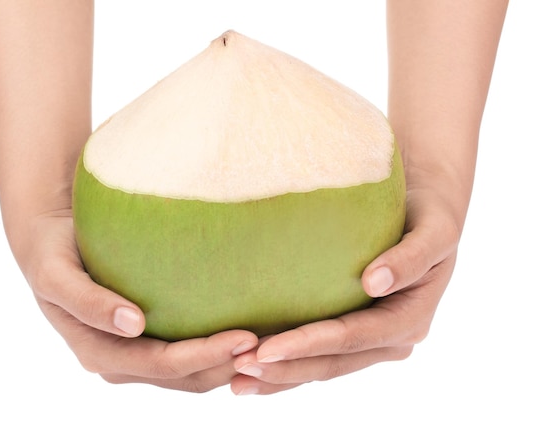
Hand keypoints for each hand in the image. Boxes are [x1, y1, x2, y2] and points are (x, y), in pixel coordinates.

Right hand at [23, 209, 257, 391]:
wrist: (50, 242)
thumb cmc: (51, 254)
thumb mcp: (56, 275)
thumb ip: (88, 302)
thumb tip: (133, 324)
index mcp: (99, 353)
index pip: (164, 365)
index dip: (205, 356)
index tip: (246, 337)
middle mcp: (122, 362)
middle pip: (186, 377)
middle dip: (227, 365)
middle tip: (270, 342)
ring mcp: (136, 354)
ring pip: (193, 374)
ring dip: (229, 364)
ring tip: (268, 342)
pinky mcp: (149, 338)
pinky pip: (189, 352)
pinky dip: (218, 349)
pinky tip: (246, 331)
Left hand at [230, 183, 459, 394]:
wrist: (428, 213)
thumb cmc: (428, 215)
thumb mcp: (434, 230)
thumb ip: (411, 258)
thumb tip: (375, 283)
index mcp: (409, 319)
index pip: (351, 338)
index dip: (308, 345)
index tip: (266, 349)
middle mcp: (390, 339)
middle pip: (331, 363)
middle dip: (285, 369)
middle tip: (239, 368)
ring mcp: (372, 342)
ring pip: (322, 368)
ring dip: (281, 377)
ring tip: (238, 380)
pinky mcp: (355, 334)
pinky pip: (320, 356)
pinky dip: (289, 365)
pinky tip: (256, 370)